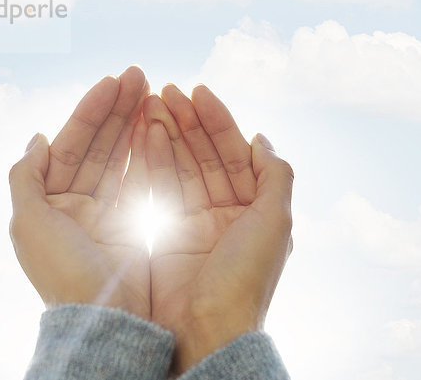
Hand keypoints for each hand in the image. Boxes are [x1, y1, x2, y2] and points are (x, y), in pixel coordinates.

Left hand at [8, 66, 151, 318]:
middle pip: (98, 145)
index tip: (113, 82)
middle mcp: (75, 203)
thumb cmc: (63, 273)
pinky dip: (148, 155)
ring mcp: (105, 212)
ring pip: (120, 158)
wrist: (105, 320)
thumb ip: (26, 177)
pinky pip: (139, 180)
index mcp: (49, 200)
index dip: (91, 112)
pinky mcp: (131, 224)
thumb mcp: (28, 223)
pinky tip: (156, 128)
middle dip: (117, 110)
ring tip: (152, 94)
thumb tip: (37, 138)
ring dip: (134, 126)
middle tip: (139, 76)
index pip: (72, 144)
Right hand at [143, 84, 293, 372]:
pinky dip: (153, 160)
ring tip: (149, 104)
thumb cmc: (246, 278)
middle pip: (206, 154)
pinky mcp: (171, 233)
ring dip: (167, 134)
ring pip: (182, 166)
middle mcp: (229, 211)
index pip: (235, 152)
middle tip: (165, 91)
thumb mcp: (276, 221)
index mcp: (257, 207)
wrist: (206, 329)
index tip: (197, 90)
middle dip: (188, 122)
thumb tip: (261, 139)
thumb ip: (276, 175)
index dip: (218, 120)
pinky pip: (162, 187)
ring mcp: (198, 222)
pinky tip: (144, 134)